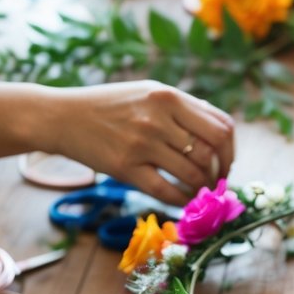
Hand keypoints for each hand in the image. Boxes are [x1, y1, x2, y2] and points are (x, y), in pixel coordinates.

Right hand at [46, 82, 233, 205]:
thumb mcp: (148, 92)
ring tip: (198, 193)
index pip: (221, 127)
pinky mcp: (125, 168)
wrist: (62, 116)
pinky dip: (180, 200)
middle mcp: (158, 118)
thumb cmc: (109, 105)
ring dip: (201, 189)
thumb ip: (183, 107)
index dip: (230, 150)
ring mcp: (142, 143)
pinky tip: (181, 201)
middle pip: (211, 151)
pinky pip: (165, 191)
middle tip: (216, 183)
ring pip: (192, 173)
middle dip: (220, 172)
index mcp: (169, 96)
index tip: (225, 163)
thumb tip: (220, 131)